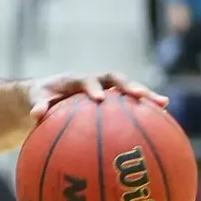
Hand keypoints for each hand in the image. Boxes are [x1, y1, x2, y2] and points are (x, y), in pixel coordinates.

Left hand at [28, 72, 167, 120]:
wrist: (47, 92)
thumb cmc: (41, 97)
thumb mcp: (36, 99)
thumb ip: (38, 105)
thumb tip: (36, 114)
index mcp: (76, 80)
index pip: (87, 80)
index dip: (93, 88)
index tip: (99, 99)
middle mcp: (95, 81)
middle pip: (116, 79)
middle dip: (128, 86)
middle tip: (142, 95)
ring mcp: (106, 88)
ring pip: (128, 89)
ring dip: (145, 95)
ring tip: (163, 104)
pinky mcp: (113, 99)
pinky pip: (130, 104)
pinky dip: (144, 111)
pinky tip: (162, 121)